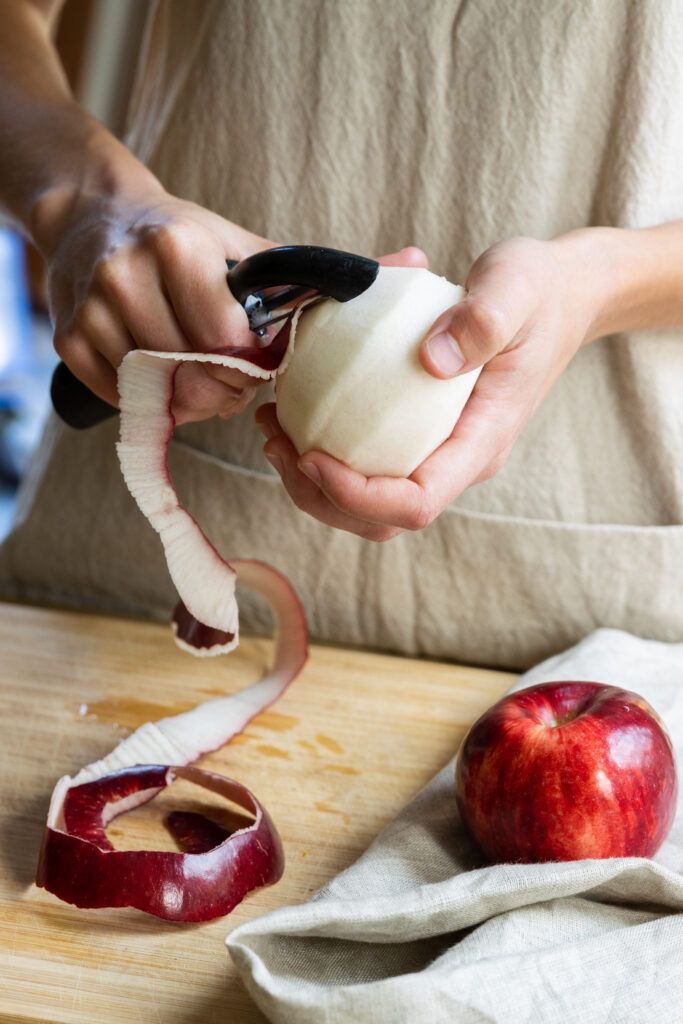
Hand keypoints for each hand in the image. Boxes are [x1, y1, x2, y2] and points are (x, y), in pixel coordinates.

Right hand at [46, 180, 276, 423]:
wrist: (90, 214)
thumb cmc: (173, 234)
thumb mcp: (229, 241)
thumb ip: (279, 278)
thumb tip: (335, 308)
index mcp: (176, 246)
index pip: (224, 339)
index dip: (248, 365)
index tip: (255, 366)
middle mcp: (126, 275)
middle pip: (189, 372)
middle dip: (221, 391)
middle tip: (233, 387)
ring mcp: (92, 309)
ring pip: (154, 391)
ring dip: (186, 402)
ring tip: (200, 384)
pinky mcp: (68, 338)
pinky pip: (119, 395)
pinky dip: (147, 399)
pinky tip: (161, 380)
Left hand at [255, 235, 596, 539]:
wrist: (557, 297)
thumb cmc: (538, 290)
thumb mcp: (518, 285)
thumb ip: (483, 320)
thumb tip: (431, 360)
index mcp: (482, 442)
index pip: (418, 503)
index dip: (359, 496)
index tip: (312, 456)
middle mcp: (458, 460)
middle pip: (383, 519)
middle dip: (320, 498)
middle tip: (277, 443)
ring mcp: (438, 452)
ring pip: (369, 504)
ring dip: (311, 483)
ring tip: (273, 431)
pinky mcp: (418, 435)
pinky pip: (367, 463)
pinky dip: (323, 452)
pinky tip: (292, 412)